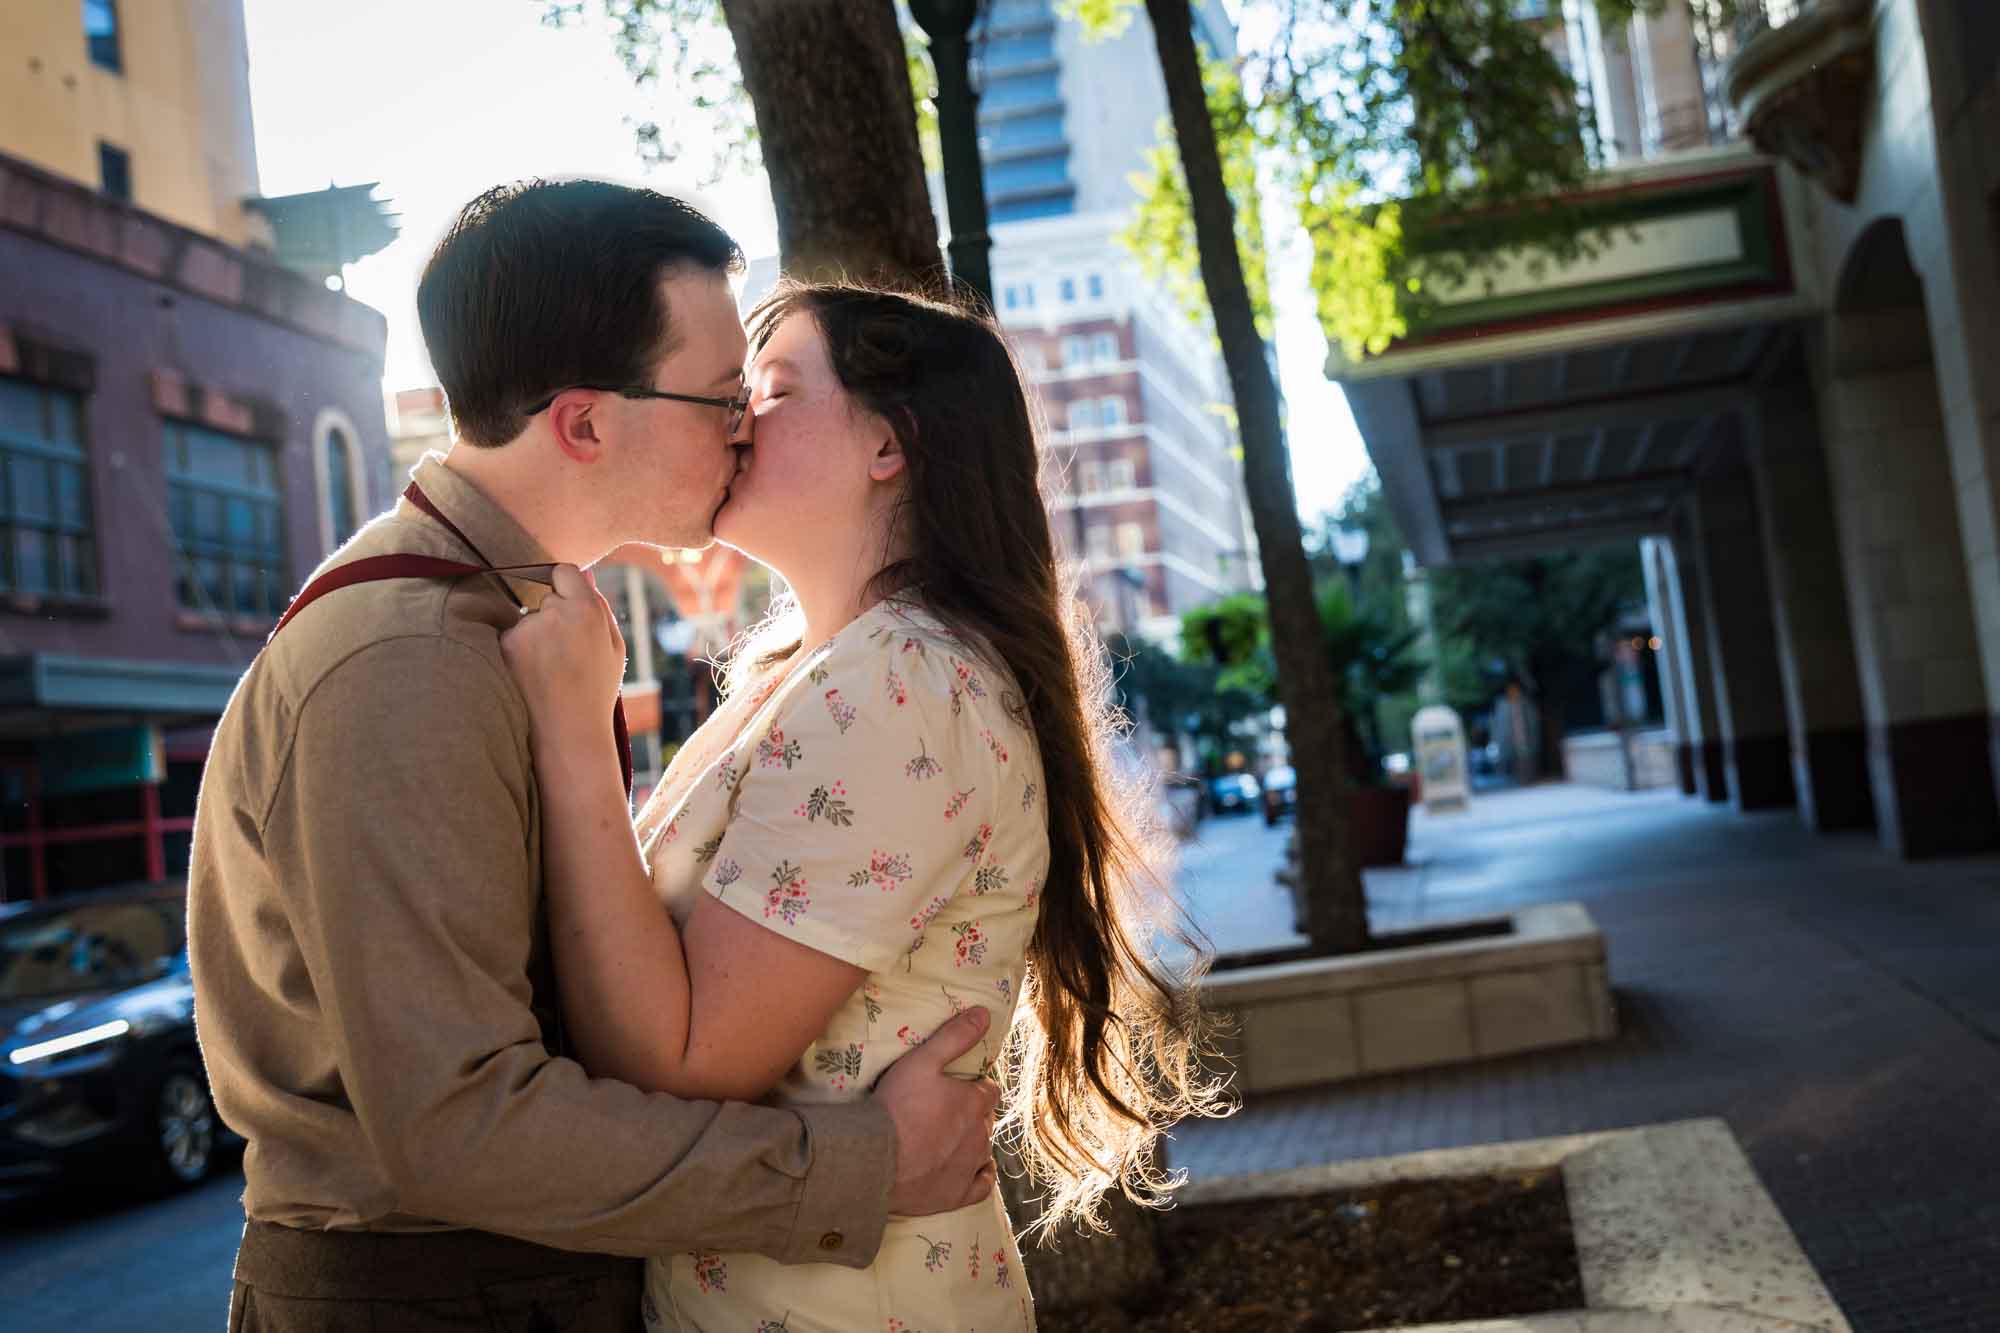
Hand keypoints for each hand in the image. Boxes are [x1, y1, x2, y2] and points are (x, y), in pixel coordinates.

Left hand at [499, 564, 626, 742]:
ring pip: (528, 618)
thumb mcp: (614, 648)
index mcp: (587, 609)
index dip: (565, 586)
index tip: (566, 605)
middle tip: (563, 652)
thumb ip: (601, 608)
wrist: (568, 728)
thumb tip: (587, 574)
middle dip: (552, 616)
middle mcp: (556, 612)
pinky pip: (512, 635)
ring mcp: (529, 627)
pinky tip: (533, 673)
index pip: (564, 571)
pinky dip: (519, 650)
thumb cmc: (596, 689)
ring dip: (535, 635)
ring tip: (549, 668)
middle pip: (546, 597)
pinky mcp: (508, 643)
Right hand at [875, 1006, 1001, 1216]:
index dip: (974, 1087)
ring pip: (982, 1150)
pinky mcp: (957, 1195)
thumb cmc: (896, 1105)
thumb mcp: (922, 1060)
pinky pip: (981, 1185)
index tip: (956, 1088)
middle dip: (971, 1114)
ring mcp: (969, 1168)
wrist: (874, 1160)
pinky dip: (979, 1176)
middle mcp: (980, 1136)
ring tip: (947, 1139)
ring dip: (971, 1142)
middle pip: (985, 1120)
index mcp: (975, 1103)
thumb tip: (984, 1013)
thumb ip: (955, 1036)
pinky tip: (972, 1170)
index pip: (988, 1091)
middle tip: (943, 1112)